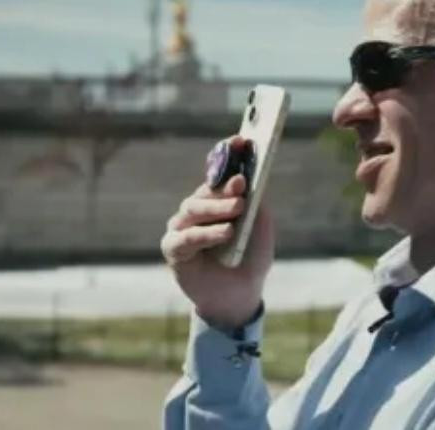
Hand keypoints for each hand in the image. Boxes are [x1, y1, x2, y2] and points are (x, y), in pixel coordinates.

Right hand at [161, 137, 274, 330]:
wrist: (239, 294)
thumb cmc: (250, 257)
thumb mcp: (260, 227)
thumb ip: (256, 204)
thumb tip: (250, 180)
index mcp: (217, 198)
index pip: (217, 170)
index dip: (226, 153)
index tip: (240, 140)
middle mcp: (197, 209)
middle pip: (205, 189)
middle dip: (223, 185)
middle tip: (242, 185)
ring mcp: (182, 227)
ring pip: (193, 209)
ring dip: (216, 209)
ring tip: (238, 211)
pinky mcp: (173, 249)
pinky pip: (185, 237)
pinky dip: (205, 234)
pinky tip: (225, 234)